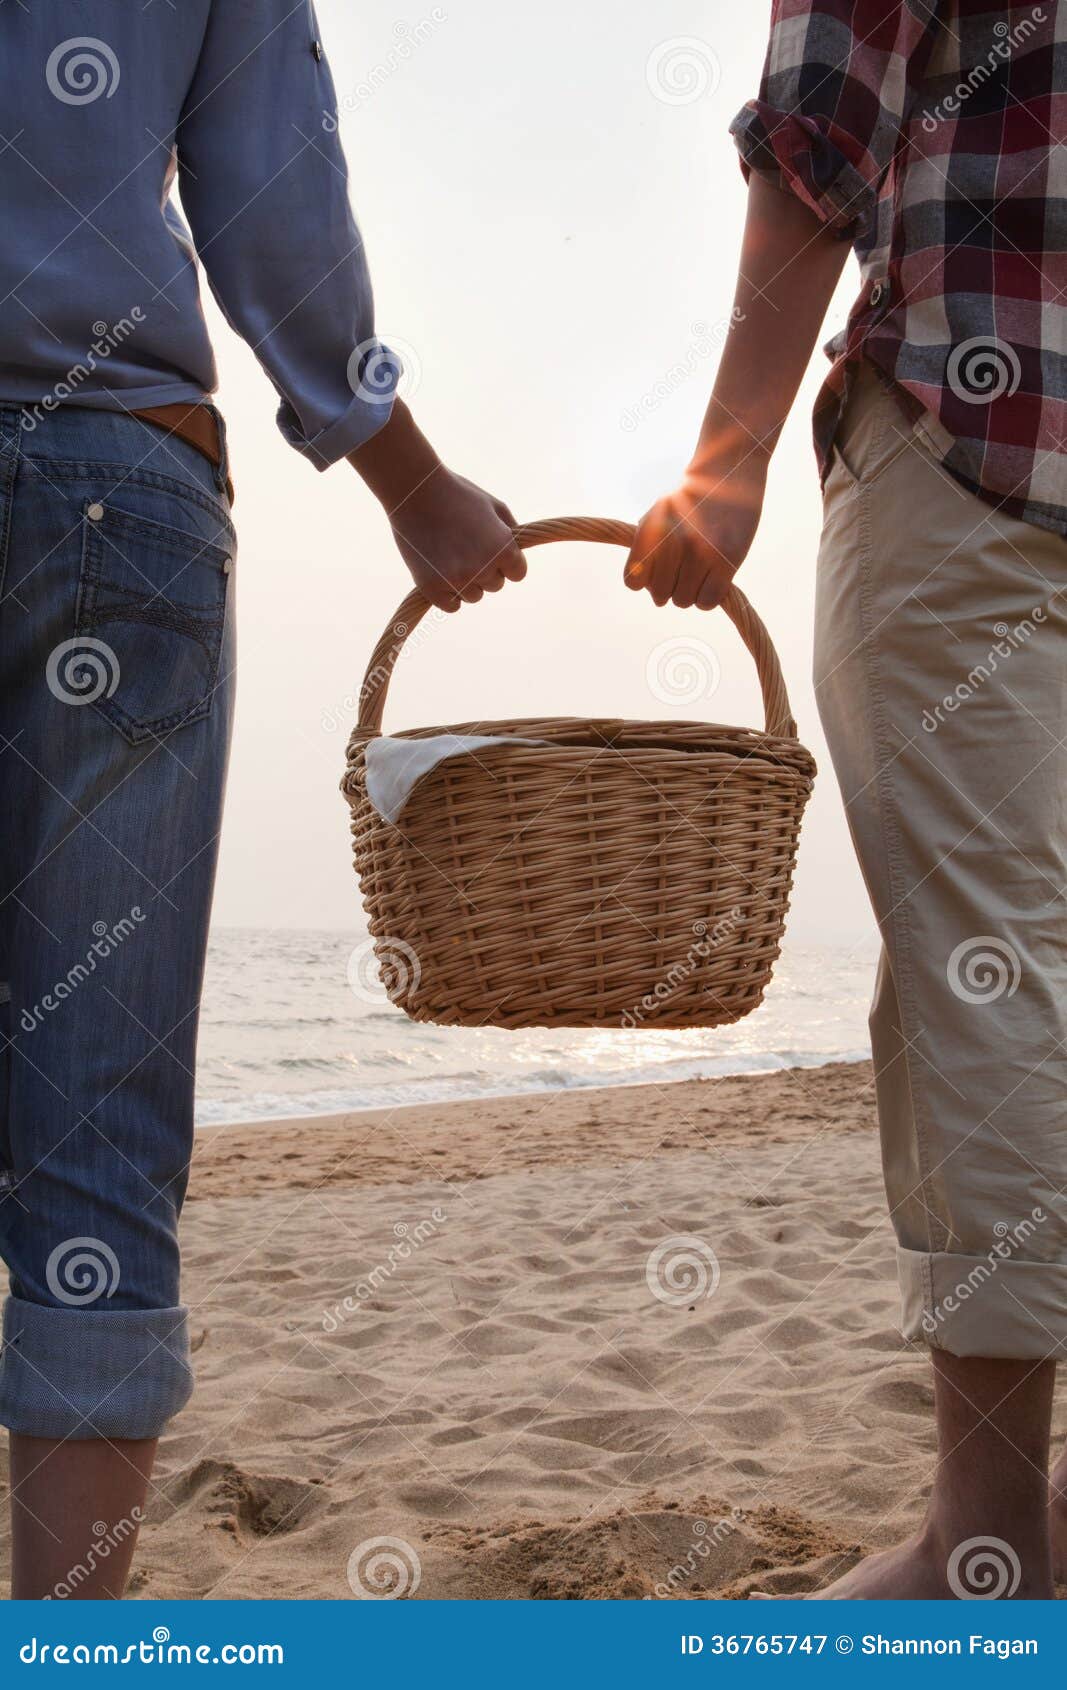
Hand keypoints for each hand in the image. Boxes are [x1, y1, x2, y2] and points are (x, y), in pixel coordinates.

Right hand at [348, 401, 525, 610]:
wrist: (413, 491)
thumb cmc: (457, 494)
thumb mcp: (495, 507)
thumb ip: (511, 533)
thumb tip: (519, 555)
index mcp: (504, 549)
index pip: (517, 574)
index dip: (506, 562)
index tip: (491, 549)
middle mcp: (483, 568)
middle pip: (495, 585)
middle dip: (485, 569)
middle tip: (464, 546)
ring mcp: (457, 580)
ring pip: (473, 596)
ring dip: (466, 582)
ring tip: (450, 555)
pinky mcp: (432, 589)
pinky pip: (451, 606)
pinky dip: (448, 595)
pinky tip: (441, 573)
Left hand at [625, 458, 766, 609]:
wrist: (728, 470)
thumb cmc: (690, 496)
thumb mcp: (657, 513)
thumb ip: (644, 547)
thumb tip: (639, 583)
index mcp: (651, 530)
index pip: (633, 581)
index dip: (644, 582)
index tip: (655, 572)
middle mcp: (673, 543)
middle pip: (660, 594)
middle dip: (668, 587)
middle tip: (681, 570)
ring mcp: (700, 553)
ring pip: (684, 601)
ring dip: (689, 592)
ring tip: (698, 570)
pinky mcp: (726, 561)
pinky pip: (706, 602)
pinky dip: (707, 597)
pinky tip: (712, 580)